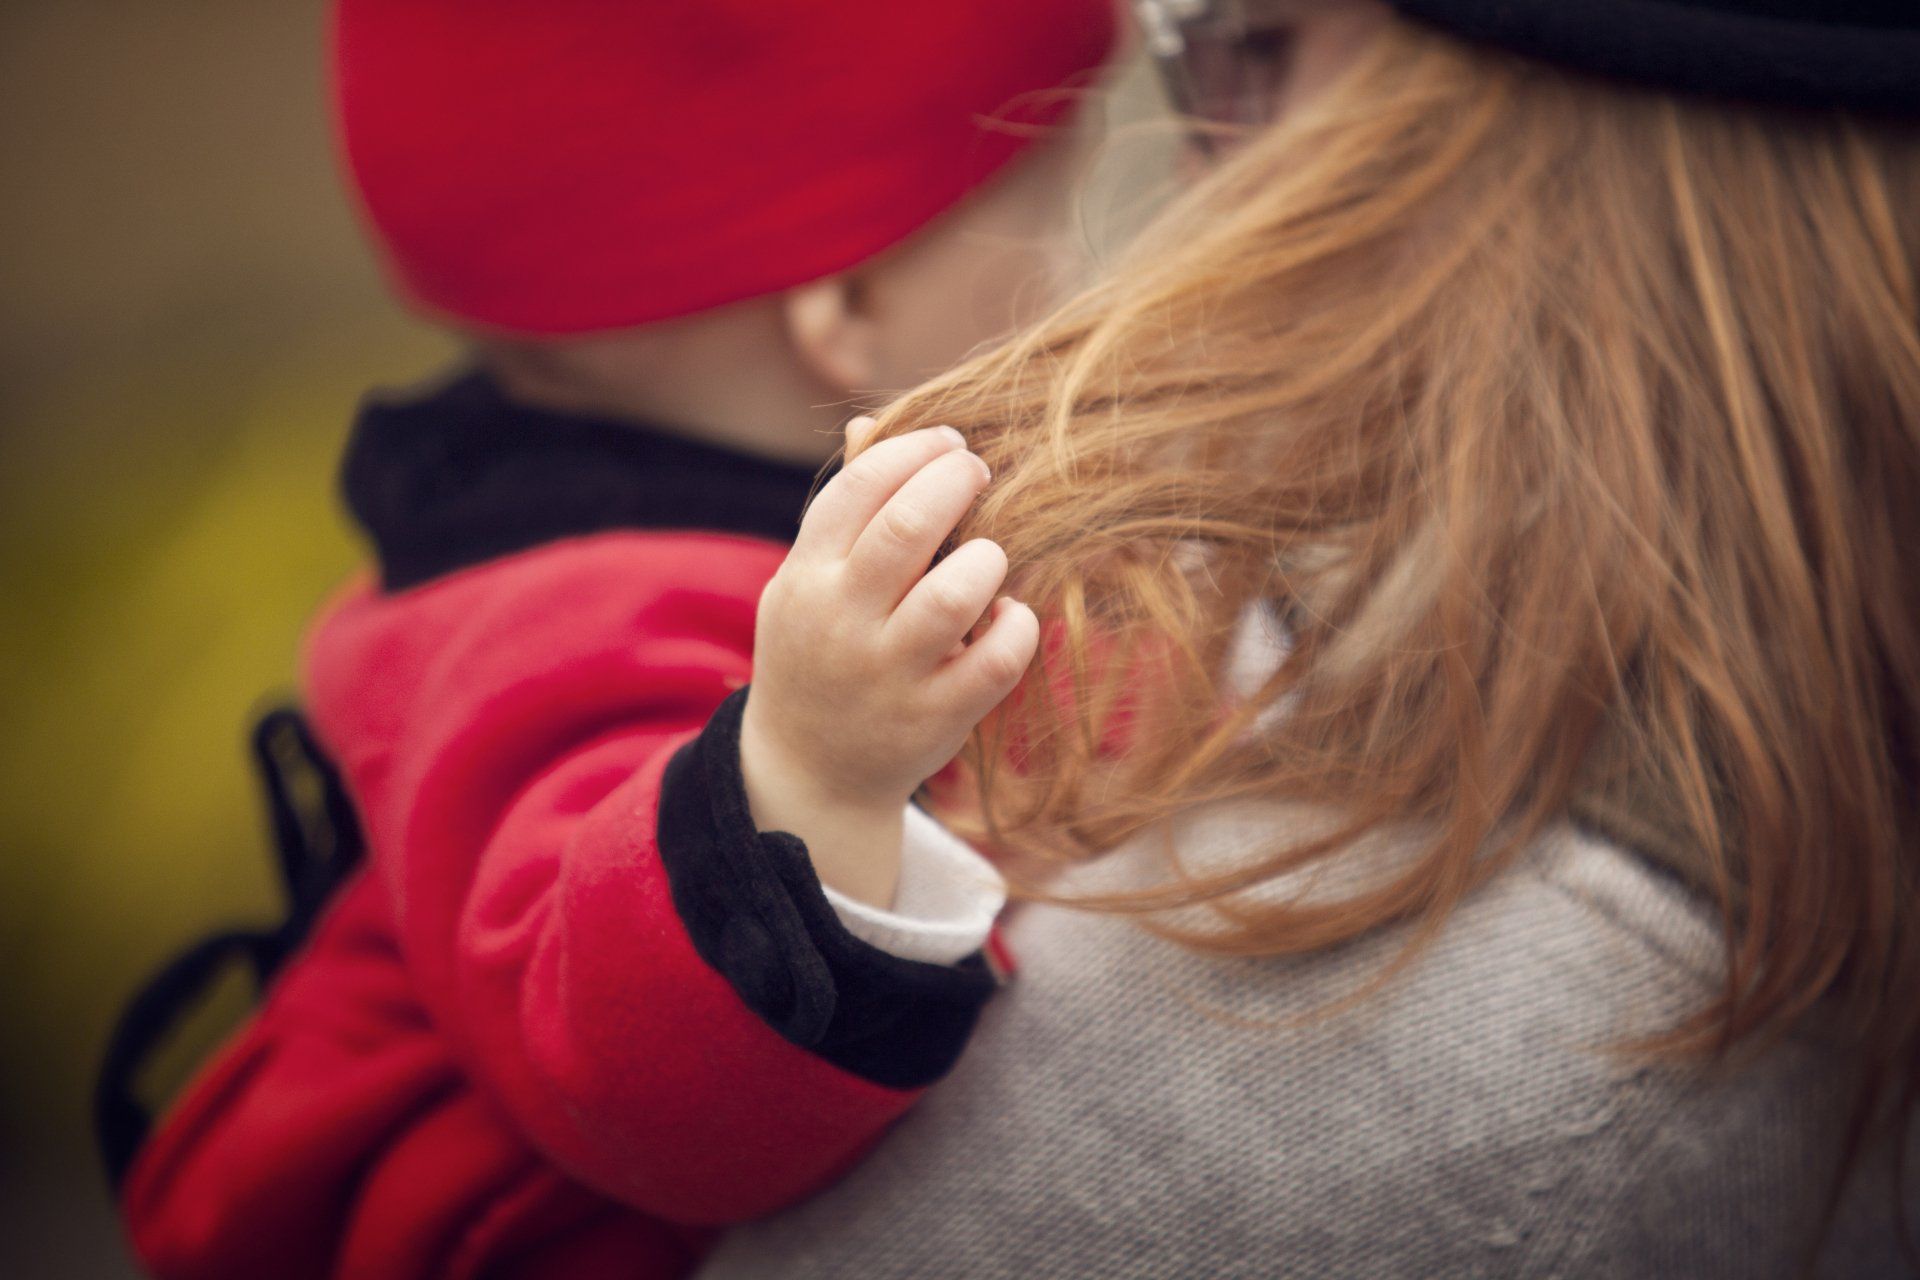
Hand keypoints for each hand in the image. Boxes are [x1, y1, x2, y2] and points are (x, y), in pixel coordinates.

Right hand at [740, 418, 1039, 906]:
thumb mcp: (805, 581)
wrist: (810, 770)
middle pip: (908, 525)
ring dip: (987, 560)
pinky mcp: (935, 717)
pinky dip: (1017, 629)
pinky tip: (1008, 618)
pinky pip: (996, 662)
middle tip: (980, 476)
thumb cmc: (818, 652)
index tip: (951, 444)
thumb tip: (870, 424)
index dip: (916, 449)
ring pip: (955, 595)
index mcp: (807, 576)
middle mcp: (842, 621)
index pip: (862, 485)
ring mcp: (888, 673)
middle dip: (957, 482)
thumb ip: (840, 512)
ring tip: (989, 558)